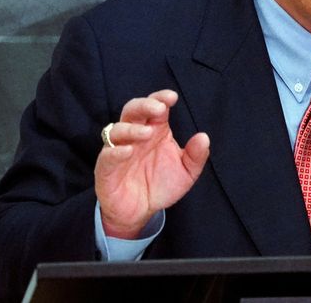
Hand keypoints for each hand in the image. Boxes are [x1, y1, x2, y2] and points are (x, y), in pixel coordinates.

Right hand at [94, 89, 209, 238]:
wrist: (141, 213)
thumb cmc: (160, 185)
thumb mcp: (185, 172)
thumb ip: (195, 156)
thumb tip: (204, 137)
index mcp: (155, 130)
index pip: (154, 106)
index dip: (160, 98)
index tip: (172, 97)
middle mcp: (135, 136)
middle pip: (132, 110)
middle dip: (144, 105)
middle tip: (159, 108)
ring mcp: (118, 150)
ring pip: (116, 130)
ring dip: (132, 129)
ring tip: (147, 134)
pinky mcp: (106, 169)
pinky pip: (107, 156)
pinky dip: (116, 151)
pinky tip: (128, 151)